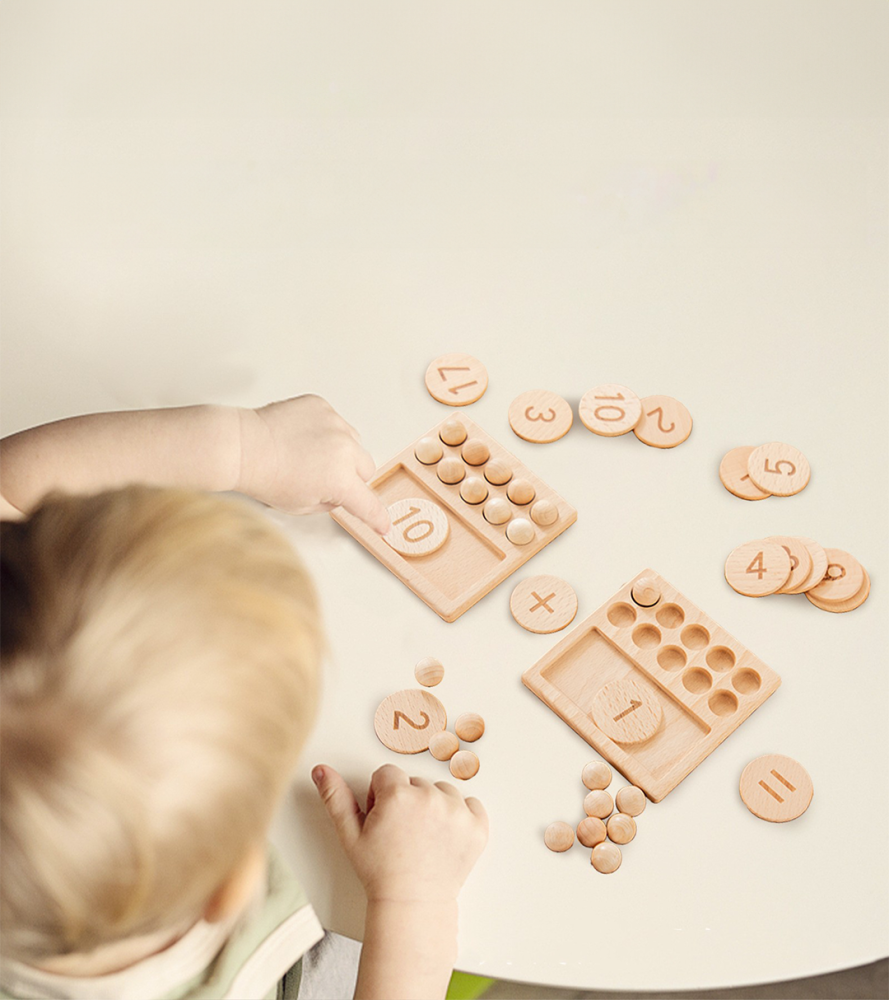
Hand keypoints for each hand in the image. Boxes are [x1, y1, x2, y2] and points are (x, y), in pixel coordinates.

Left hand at [236, 395, 389, 533]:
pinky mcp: (321, 406)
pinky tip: (302, 439)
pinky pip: (335, 422)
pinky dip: (325, 432)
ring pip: (354, 443)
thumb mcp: (300, 506)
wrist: (242, 446)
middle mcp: (343, 449)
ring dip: (341, 452)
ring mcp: (334, 423)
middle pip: (367, 469)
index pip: (368, 504)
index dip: (376, 518)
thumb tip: (340, 494)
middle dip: (353, 478)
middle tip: (327, 480)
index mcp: (340, 480)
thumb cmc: (264, 476)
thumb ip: (330, 502)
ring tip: (310, 456)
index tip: (383, 525)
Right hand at [312, 763, 487, 902]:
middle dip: (407, 800)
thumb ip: (335, 797)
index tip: (383, 818)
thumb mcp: (350, 835)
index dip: (381, 797)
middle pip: (415, 782)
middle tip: (401, 832)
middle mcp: (430, 798)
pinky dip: (461, 816)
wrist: (412, 904)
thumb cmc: (380, 872)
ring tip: (422, 836)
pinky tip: (445, 835)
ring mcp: (456, 812)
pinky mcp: (476, 826)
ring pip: (442, 791)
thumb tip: (322, 770)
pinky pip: (471, 804)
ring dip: (434, 806)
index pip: (388, 774)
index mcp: (398, 795)